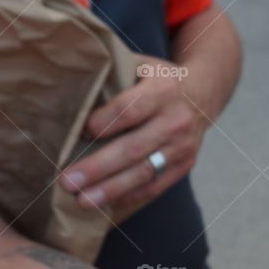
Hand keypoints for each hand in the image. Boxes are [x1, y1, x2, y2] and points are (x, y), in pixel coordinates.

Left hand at [59, 56, 206, 208]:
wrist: (201, 95)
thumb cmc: (157, 80)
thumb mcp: (141, 65)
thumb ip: (113, 74)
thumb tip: (67, 87)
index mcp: (164, 90)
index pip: (131, 109)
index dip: (106, 122)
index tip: (81, 132)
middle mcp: (176, 121)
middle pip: (134, 148)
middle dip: (98, 167)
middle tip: (67, 181)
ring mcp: (182, 147)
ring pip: (143, 172)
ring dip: (111, 189)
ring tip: (82, 201)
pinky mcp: (184, 166)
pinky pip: (155, 186)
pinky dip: (129, 196)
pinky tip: (105, 203)